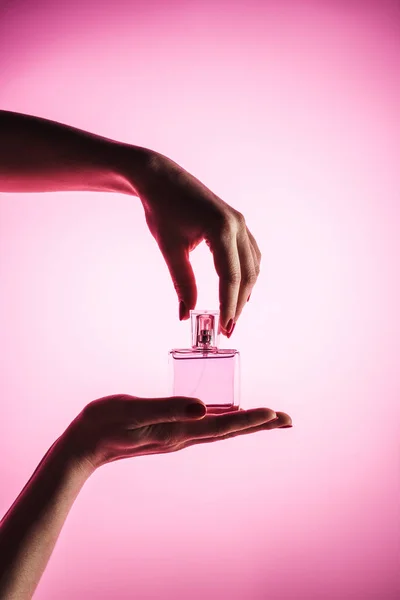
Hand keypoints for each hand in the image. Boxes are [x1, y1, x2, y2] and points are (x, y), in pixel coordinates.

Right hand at [65, 395, 291, 470]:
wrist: (84, 444)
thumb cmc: (106, 422)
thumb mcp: (136, 411)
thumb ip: (169, 408)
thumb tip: (203, 408)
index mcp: (178, 431)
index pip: (222, 426)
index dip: (250, 420)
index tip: (276, 415)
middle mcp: (183, 436)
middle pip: (229, 430)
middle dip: (259, 425)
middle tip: (287, 420)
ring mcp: (177, 436)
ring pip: (220, 429)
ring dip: (246, 423)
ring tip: (268, 419)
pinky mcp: (169, 432)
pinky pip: (206, 426)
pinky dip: (225, 421)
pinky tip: (227, 416)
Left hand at [131, 151, 260, 335]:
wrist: (162, 178)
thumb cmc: (162, 209)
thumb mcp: (170, 248)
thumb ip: (182, 282)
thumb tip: (186, 313)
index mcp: (221, 229)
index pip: (230, 277)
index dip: (228, 305)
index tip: (224, 327)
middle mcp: (237, 225)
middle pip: (247, 274)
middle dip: (239, 304)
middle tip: (228, 328)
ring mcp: (241, 223)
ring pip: (252, 266)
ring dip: (245, 291)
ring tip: (233, 314)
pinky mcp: (238, 224)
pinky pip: (250, 254)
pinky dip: (246, 275)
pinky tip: (238, 289)